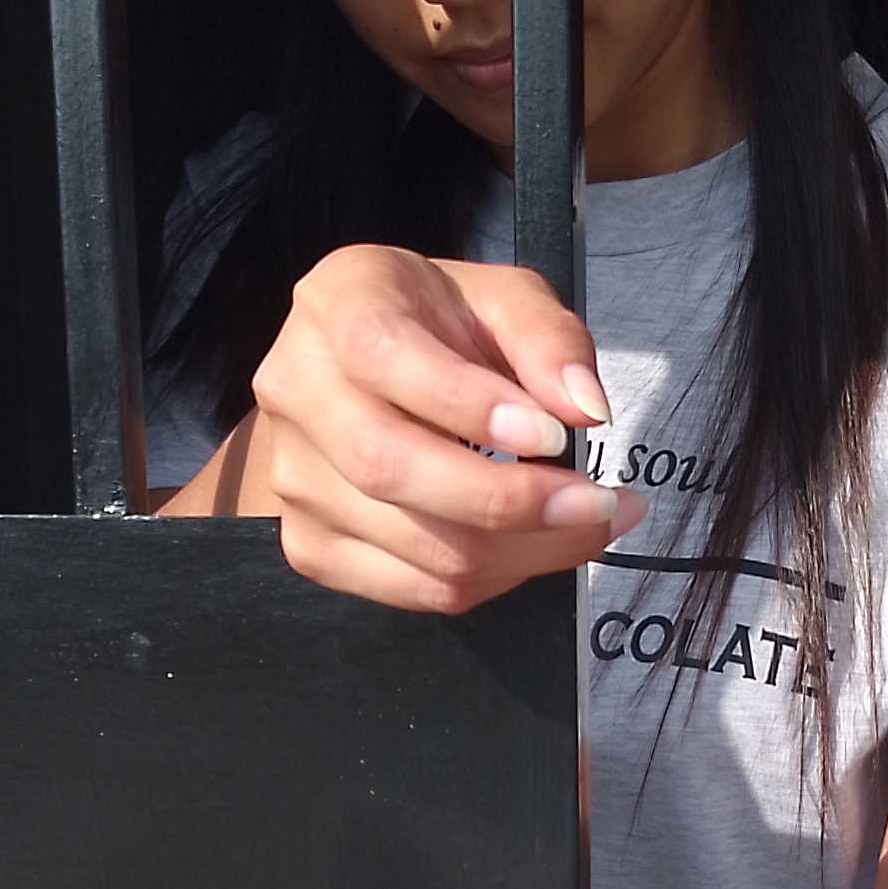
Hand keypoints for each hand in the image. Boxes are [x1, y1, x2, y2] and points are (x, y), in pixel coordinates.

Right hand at [246, 249, 641, 612]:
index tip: (553, 435)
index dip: (470, 406)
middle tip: (595, 504)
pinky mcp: (308, 545)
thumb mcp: (504, 299)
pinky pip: (413, 589)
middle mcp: (296, 390)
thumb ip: (548, 338)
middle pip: (388, 468)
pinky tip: (532, 547)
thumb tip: (584, 409)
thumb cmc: (440, 327)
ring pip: (411, 542)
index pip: (386, 358)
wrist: (366, 371)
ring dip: (521, 551)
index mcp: (338, 305)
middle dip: (508, 500)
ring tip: (587, 523)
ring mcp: (292, 478)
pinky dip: (492, 579)